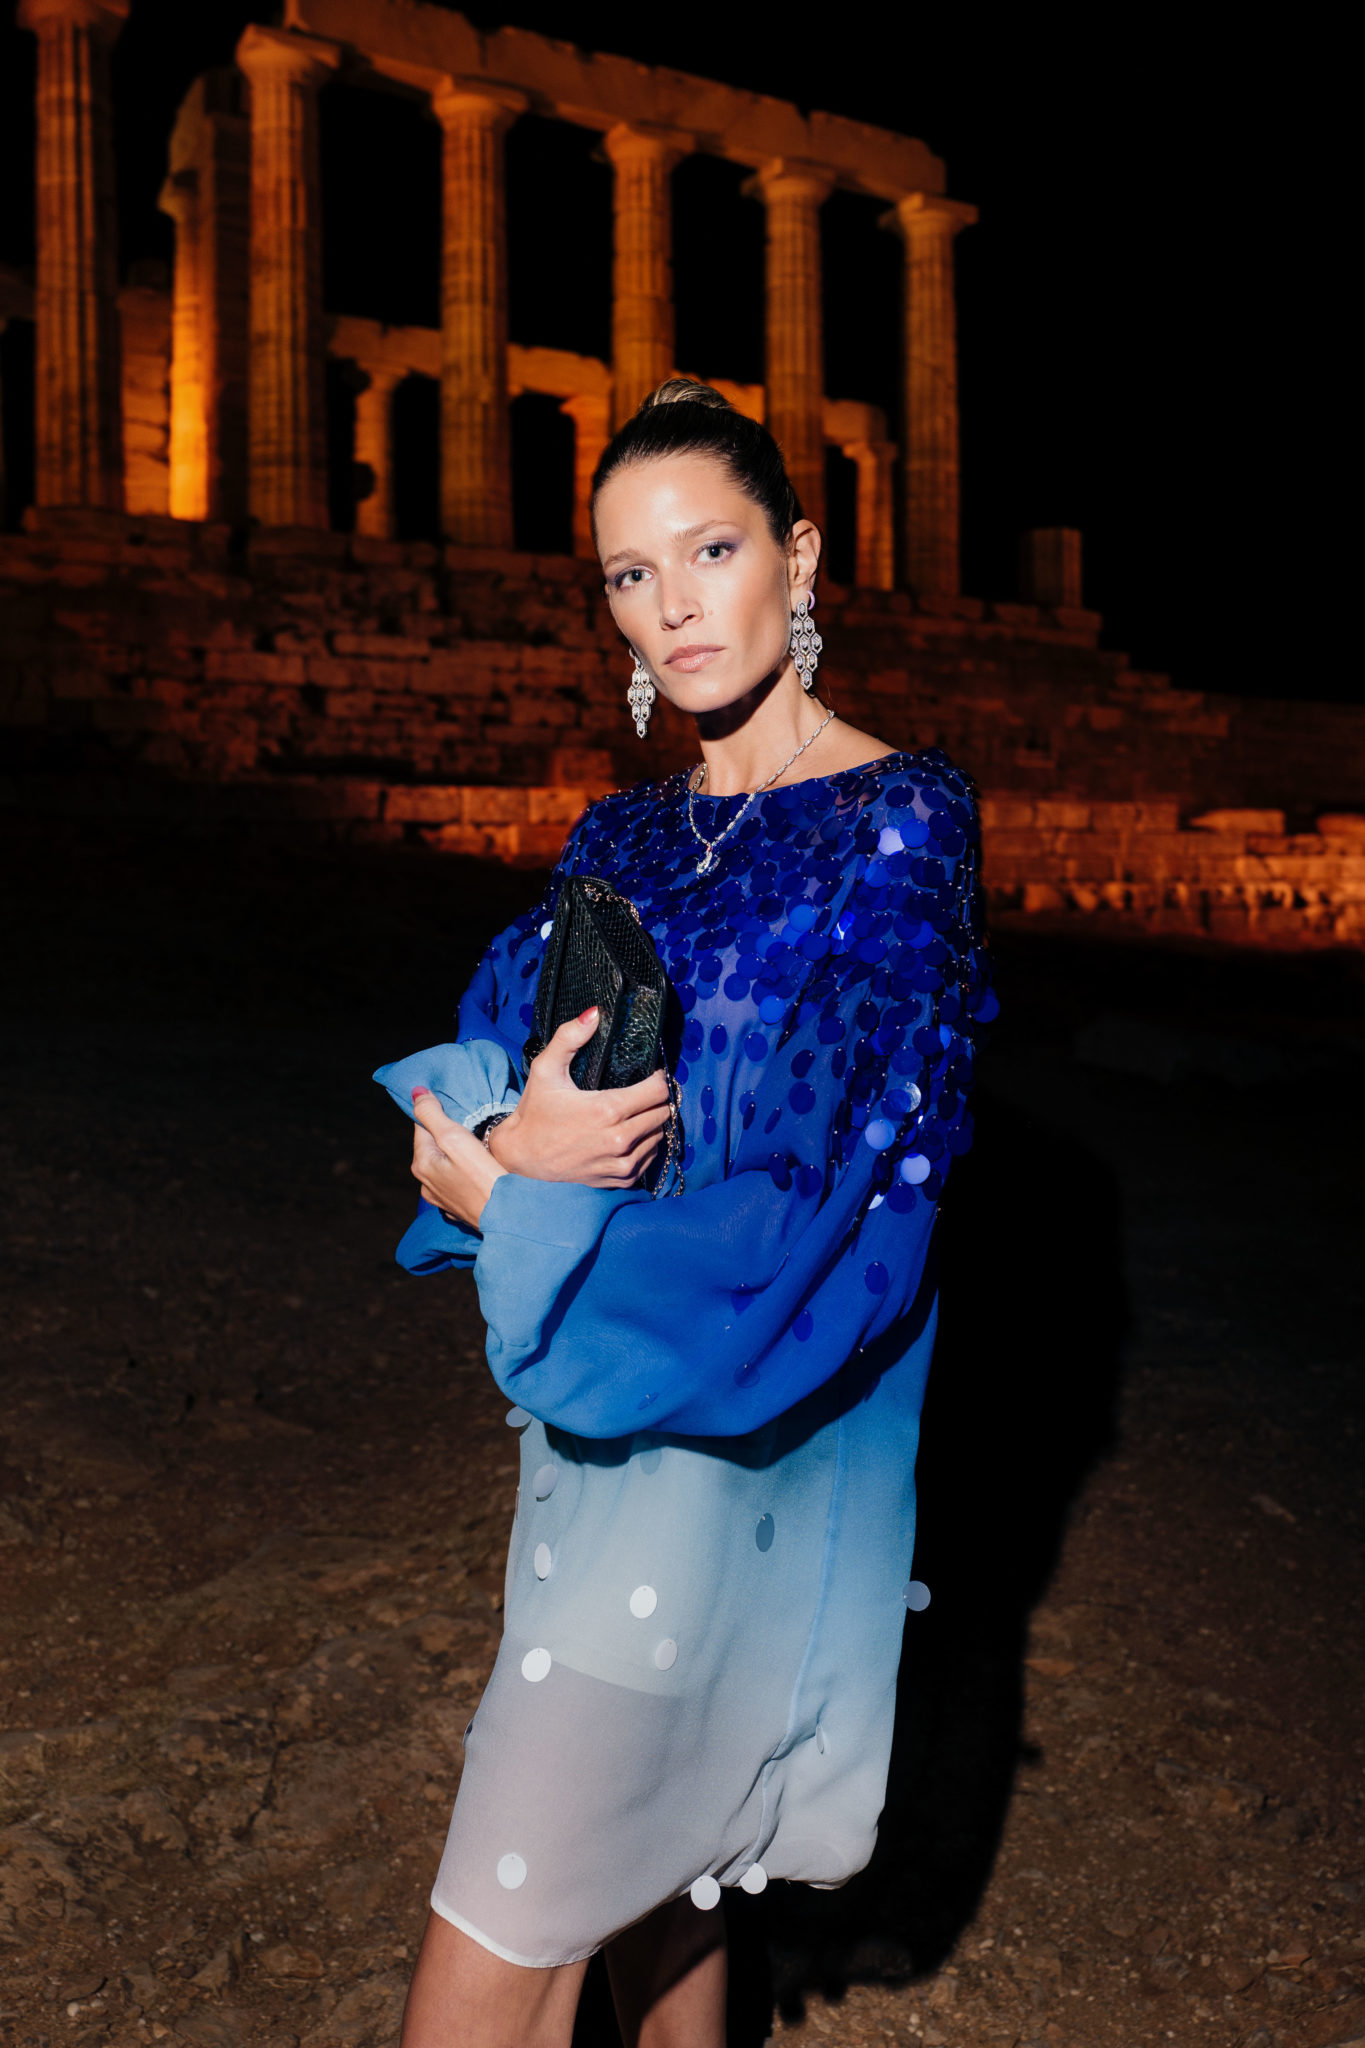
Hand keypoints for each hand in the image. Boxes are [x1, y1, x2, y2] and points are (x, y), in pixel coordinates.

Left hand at [410, 1089, 505, 1230]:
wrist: (508, 1219)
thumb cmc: (483, 1177)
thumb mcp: (455, 1138)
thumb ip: (432, 1114)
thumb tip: (416, 1092)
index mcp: (422, 1164)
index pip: (421, 1126)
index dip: (437, 1112)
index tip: (455, 1104)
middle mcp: (426, 1184)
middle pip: (434, 1146)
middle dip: (447, 1133)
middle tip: (470, 1123)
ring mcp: (442, 1199)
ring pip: (445, 1165)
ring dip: (456, 1154)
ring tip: (477, 1145)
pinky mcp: (459, 1209)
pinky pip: (457, 1182)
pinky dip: (464, 1173)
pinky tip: (479, 1171)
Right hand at [489, 1006, 671, 1188]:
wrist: (522, 1158)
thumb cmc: (535, 1111)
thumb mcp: (545, 1069)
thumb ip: (569, 1037)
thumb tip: (594, 1013)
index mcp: (607, 1110)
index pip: (659, 1091)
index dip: (659, 1078)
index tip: (652, 1073)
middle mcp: (619, 1139)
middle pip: (664, 1113)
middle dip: (658, 1099)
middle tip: (645, 1091)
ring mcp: (622, 1163)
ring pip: (660, 1135)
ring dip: (653, 1122)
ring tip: (637, 1112)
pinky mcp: (621, 1180)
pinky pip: (650, 1157)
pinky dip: (646, 1144)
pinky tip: (630, 1134)